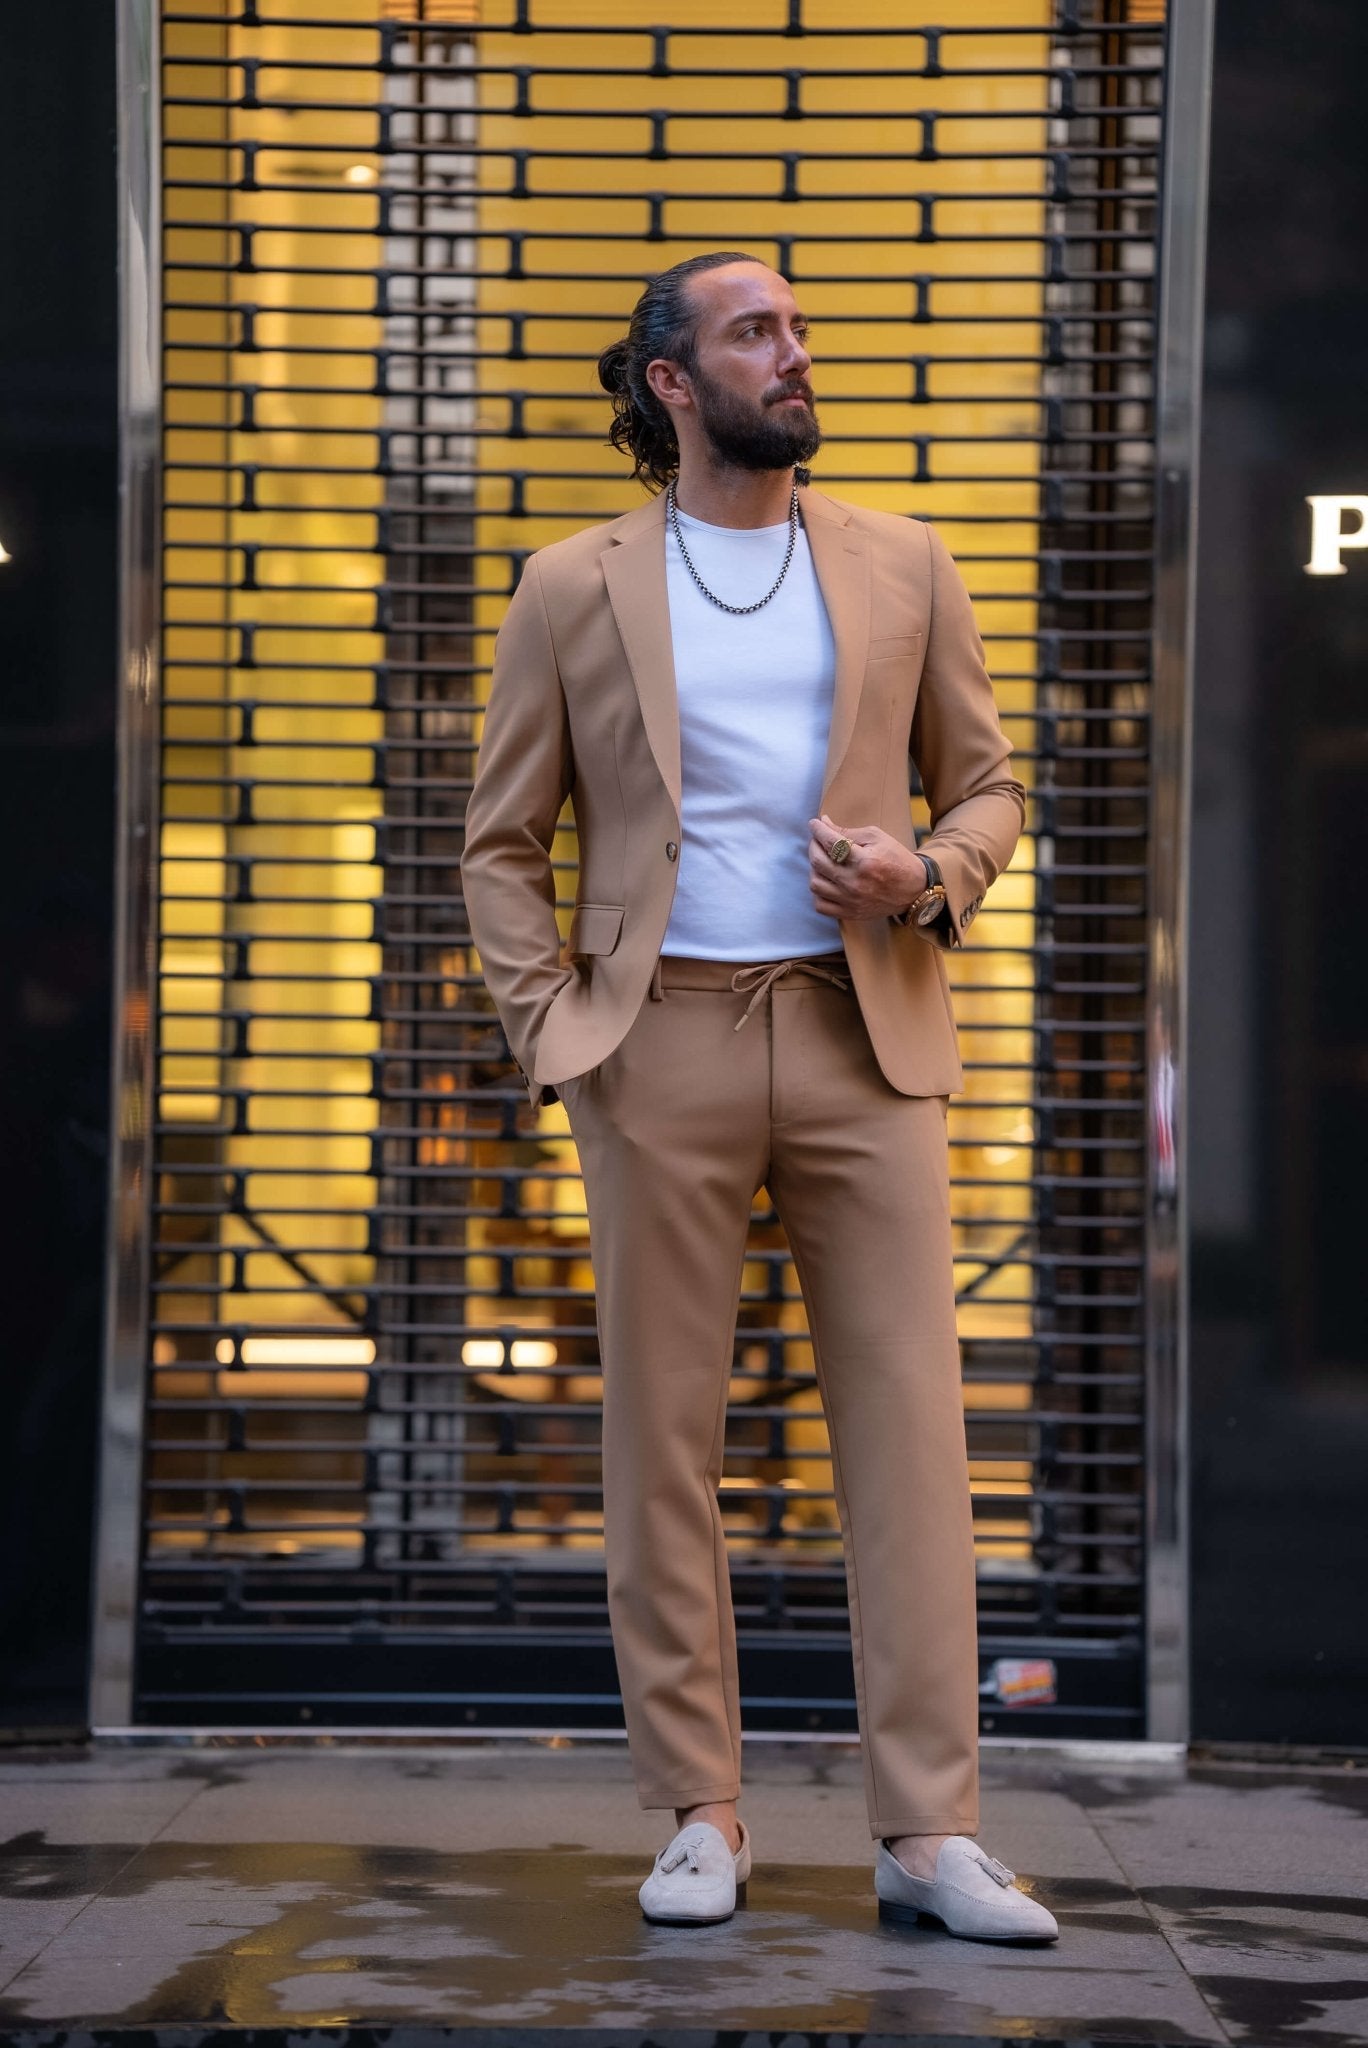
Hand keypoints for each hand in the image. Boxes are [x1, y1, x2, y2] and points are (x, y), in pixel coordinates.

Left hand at [807, 813, 926, 920]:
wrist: (914, 890)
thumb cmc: (896, 859)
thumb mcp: (877, 838)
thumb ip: (848, 832)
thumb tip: (824, 823)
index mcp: (864, 861)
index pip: (831, 842)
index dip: (818, 829)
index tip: (814, 824)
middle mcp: (855, 883)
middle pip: (818, 861)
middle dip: (814, 845)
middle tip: (818, 840)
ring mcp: (851, 900)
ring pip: (815, 884)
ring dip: (814, 869)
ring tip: (822, 861)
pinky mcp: (849, 913)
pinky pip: (820, 905)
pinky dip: (818, 892)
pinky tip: (826, 881)